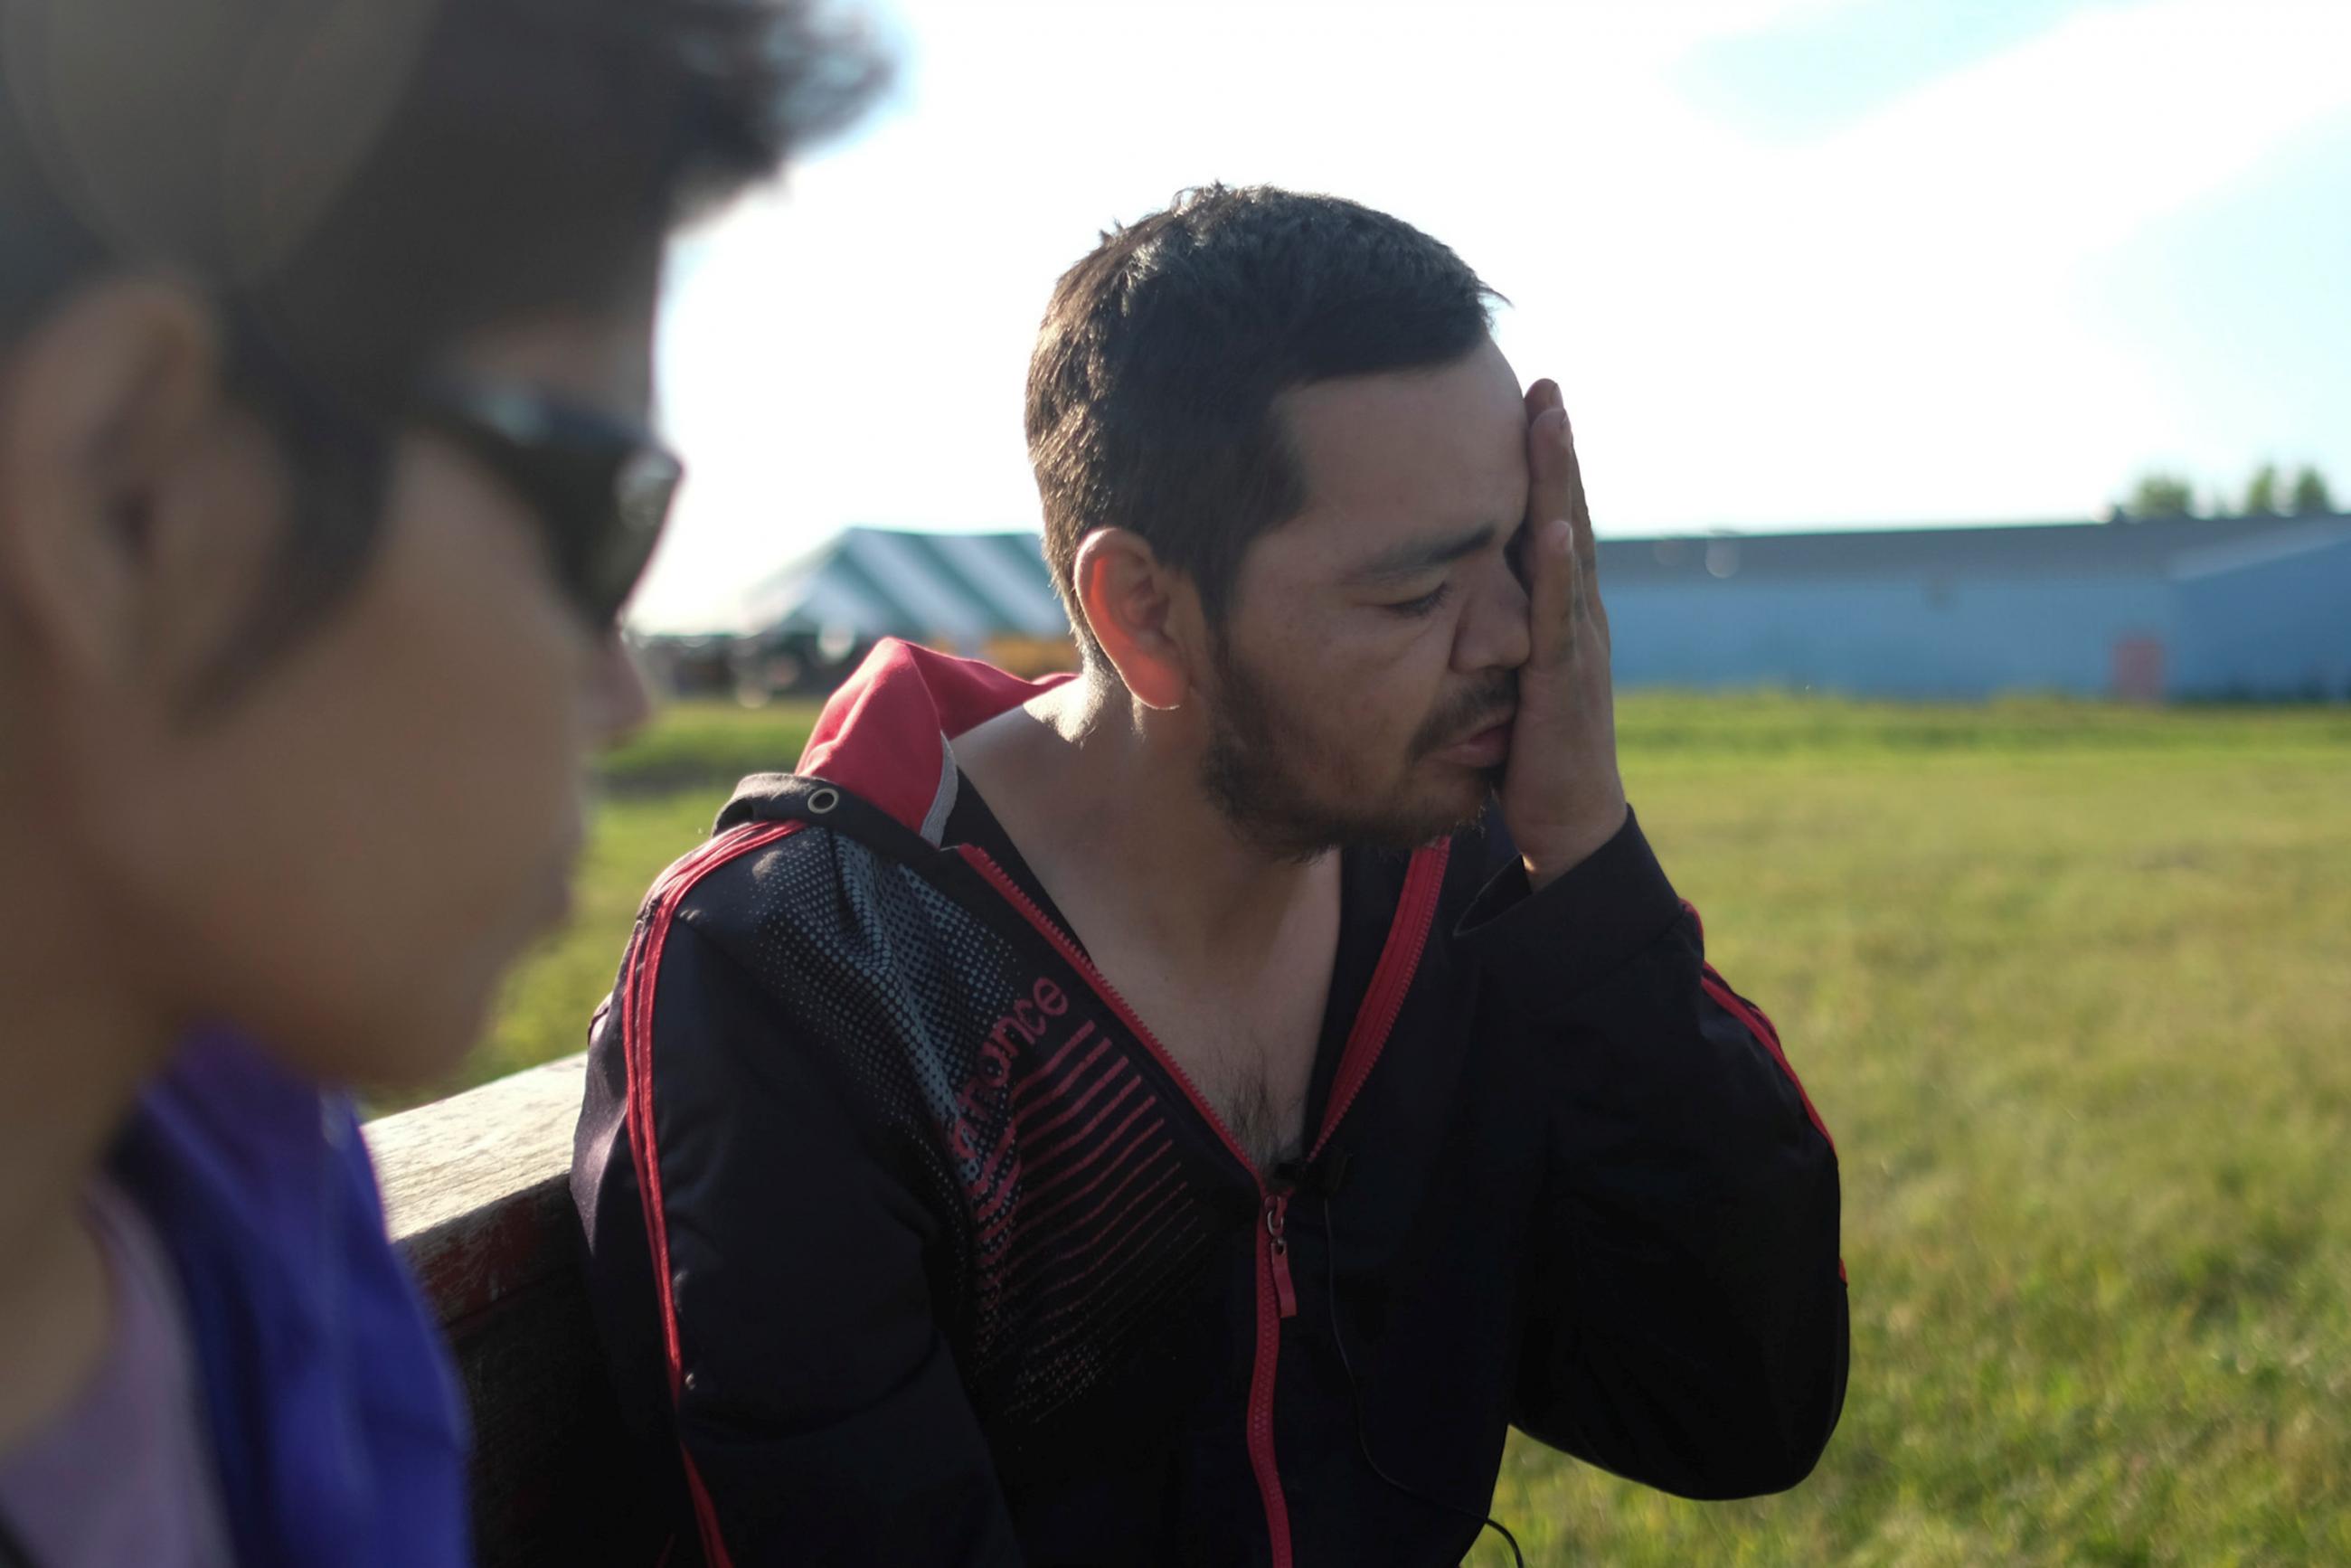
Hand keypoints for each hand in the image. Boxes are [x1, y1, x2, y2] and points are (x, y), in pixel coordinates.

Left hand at [1499, 379, 1626, 888]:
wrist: (1569, 825)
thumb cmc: (1527, 751)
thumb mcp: (1498, 676)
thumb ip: (1480, 633)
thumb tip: (1433, 593)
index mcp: (1558, 610)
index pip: (1550, 521)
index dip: (1542, 462)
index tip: (1530, 399)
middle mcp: (1577, 614)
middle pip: (1568, 513)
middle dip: (1556, 448)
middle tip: (1545, 383)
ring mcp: (1578, 643)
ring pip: (1570, 548)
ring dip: (1563, 483)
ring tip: (1553, 421)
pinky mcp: (1566, 682)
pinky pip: (1562, 618)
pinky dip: (1563, 570)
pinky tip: (1557, 527)